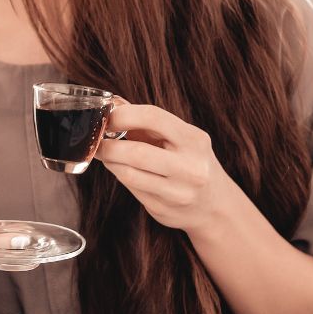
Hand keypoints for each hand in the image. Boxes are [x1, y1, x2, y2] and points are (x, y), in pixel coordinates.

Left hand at [95, 100, 239, 234]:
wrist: (215, 206)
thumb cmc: (190, 162)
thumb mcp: (179, 137)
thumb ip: (147, 121)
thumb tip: (113, 104)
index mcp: (194, 140)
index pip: (153, 117)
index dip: (123, 115)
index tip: (107, 118)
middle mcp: (190, 167)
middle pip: (136, 152)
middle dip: (108, 146)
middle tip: (97, 142)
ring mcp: (178, 192)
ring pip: (129, 174)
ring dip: (110, 162)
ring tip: (107, 155)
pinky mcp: (163, 210)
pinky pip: (131, 189)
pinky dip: (121, 176)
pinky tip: (122, 170)